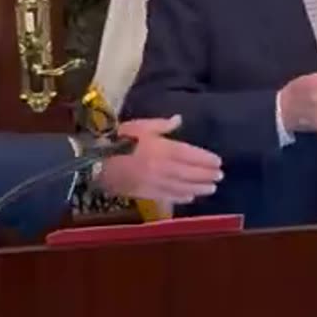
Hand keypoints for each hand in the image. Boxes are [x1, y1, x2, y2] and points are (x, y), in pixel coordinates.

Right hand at [96, 116, 222, 203]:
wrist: (96, 161)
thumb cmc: (119, 139)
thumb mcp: (141, 126)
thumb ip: (162, 125)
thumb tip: (179, 119)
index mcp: (163, 148)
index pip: (190, 154)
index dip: (205, 159)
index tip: (218, 162)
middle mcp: (163, 167)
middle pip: (190, 172)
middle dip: (206, 174)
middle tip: (220, 176)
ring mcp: (155, 182)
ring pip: (182, 186)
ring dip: (199, 187)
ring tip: (212, 188)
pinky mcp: (146, 193)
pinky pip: (167, 196)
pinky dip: (180, 196)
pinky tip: (190, 197)